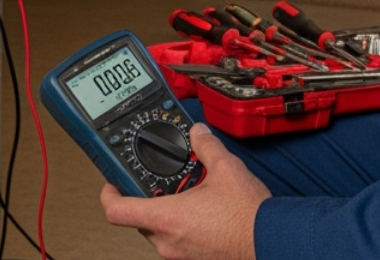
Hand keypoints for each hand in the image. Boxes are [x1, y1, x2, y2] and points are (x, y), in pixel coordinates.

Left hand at [100, 124, 269, 259]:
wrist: (271, 241)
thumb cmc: (247, 217)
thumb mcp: (226, 168)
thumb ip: (206, 146)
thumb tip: (198, 133)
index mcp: (166, 217)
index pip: (117, 210)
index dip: (108, 193)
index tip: (112, 182)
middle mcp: (167, 240)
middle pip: (137, 219)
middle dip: (145, 198)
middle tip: (157, 181)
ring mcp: (179, 254)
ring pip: (158, 231)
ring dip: (165, 212)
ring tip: (185, 194)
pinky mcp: (193, 259)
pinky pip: (176, 241)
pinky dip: (181, 225)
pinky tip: (201, 211)